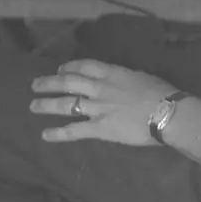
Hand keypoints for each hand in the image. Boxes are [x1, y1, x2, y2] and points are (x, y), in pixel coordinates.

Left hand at [29, 60, 177, 146]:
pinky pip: (74, 130)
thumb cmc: (161, 93)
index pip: (84, 66)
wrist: (167, 112)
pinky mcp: (99, 128)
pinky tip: (45, 135)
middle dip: (49, 83)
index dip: (69, 67)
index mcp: (111, 73)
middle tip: (35, 84)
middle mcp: (99, 88)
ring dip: (47, 104)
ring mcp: (97, 108)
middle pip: (67, 82)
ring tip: (33, 106)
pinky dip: (58, 133)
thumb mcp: (140, 76)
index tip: (60, 69)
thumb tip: (119, 81)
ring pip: (65, 104)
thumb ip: (124, 78)